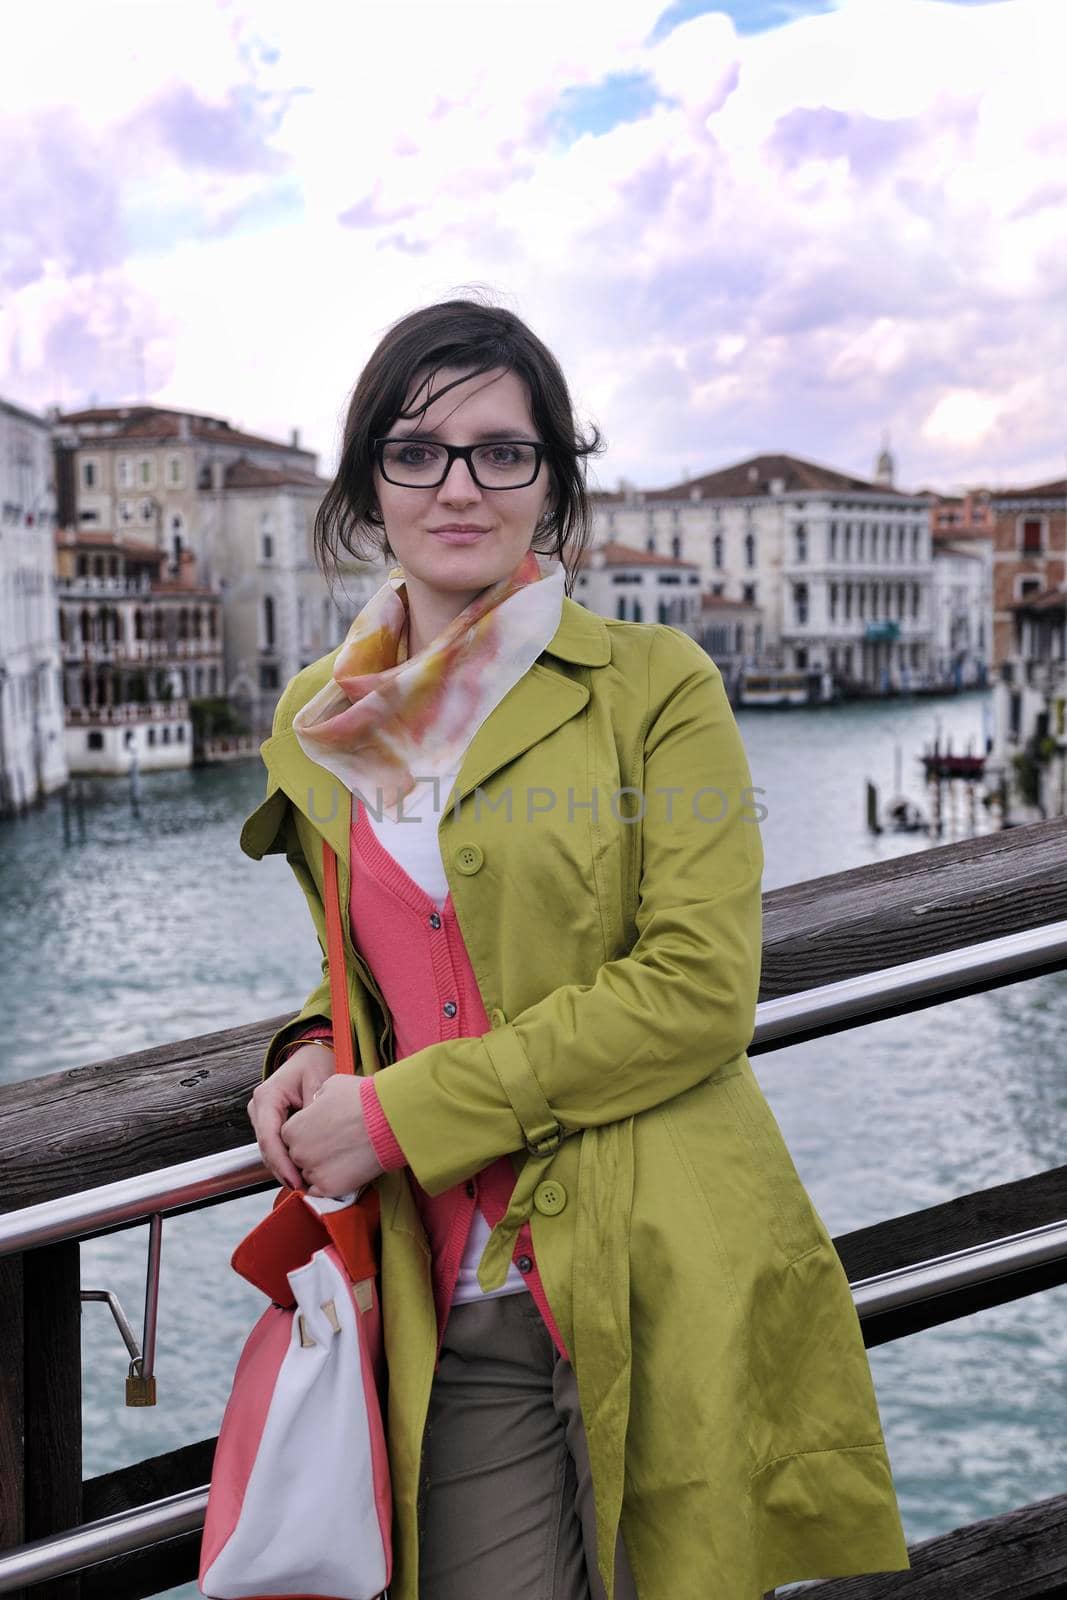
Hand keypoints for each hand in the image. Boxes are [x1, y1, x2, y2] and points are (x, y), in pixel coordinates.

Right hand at [247, 1043, 335, 1189]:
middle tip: (304, 1191)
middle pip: (266, 1148)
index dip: (282, 1163)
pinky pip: (276, 1146)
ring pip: (269, 1150)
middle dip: (283, 1171)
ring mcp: (262, 1117)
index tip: (297, 1181)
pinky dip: (288, 1160)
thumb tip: (315, 1140)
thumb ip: (314, 1110)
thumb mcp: (320, 1081)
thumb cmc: (317, 1064)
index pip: (269, 1137)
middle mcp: (259, 1108)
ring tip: (305, 1187)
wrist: (314, 1055)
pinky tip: (303, 1173)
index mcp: (267, 1096)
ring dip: (285, 1168)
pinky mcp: (271, 1123)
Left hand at [280, 1075, 384, 1196]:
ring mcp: (313, 1172)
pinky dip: (330, 1183)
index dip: (306, 1134)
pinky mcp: (330, 1188)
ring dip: (321, 1168)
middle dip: (312, 1151)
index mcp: (292, 1128)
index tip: (322, 1131)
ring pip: (309, 1175)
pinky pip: (321, 1191)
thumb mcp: (331, 1086)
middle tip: (335, 1143)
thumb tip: (316, 1105)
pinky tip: (345, 1169)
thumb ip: (315, 1099)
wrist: (389, 1119)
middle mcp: (298, 1153)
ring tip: (344, 1155)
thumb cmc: (362, 1099)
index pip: (290, 1137)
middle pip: (298, 1157)